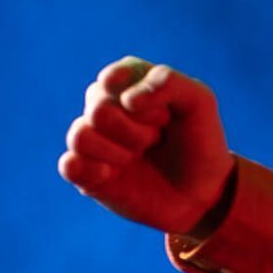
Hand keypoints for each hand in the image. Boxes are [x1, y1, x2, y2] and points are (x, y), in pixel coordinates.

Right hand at [59, 57, 235, 236]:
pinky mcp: (86, 173)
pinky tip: (113, 176)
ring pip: (81, 136)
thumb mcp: (199, 102)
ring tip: (139, 157)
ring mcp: (93, 140)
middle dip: (137, 131)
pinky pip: (70, 165)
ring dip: (119, 153)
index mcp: (126, 83)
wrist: (203, 193)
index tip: (166, 115)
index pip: (114, 79)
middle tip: (157, 140)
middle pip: (99, 110)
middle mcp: (104, 107)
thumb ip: (168, 82)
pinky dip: (94, 172)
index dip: (143, 102)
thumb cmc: (199, 142)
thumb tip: (127, 100)